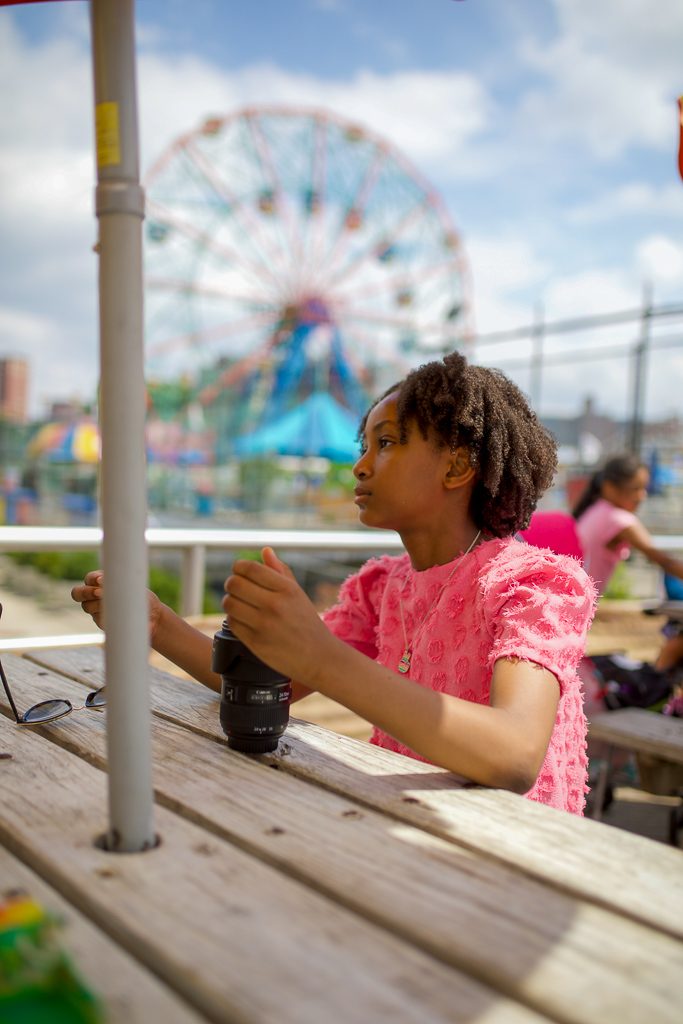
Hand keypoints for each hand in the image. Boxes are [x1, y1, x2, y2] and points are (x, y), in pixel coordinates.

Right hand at [71, 570, 163, 641]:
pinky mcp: (103, 623)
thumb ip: (119, 582)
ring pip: (87, 606)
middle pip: (77, 593)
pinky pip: (98, 619)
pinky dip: (103, 616)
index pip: (89, 579)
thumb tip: (104, 582)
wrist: (152, 616)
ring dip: (96, 604)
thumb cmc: (142, 598)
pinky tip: (114, 615)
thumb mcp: (133, 587)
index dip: (92, 578)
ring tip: (110, 604)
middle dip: (86, 592)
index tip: (101, 580)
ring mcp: (97, 610)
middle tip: (99, 593)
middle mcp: (95, 596)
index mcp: (101, 583)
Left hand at [223, 547, 336, 686]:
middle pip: (234, 584)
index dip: (238, 567)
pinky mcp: (255, 642)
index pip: (249, 568)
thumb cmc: (306, 622)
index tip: (240, 572)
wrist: (318, 656)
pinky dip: (234, 619)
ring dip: (230, 602)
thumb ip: (280, 571)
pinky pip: (232, 623)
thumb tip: (265, 550)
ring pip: (229, 603)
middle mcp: (274, 605)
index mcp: (286, 589)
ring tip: (239, 605)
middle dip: (232, 584)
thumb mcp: (298, 593)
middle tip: (237, 589)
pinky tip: (244, 620)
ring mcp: (264, 625)